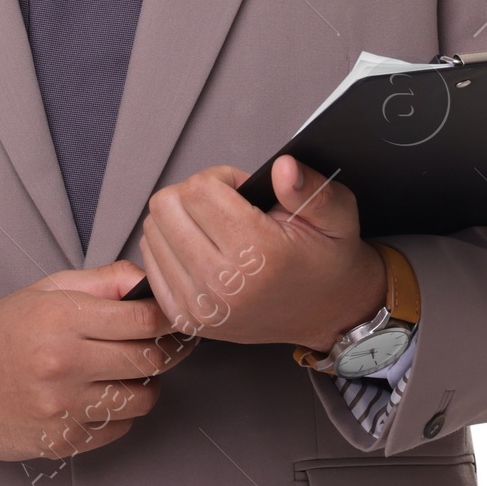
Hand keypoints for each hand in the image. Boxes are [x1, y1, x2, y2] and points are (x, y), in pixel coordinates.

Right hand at [0, 261, 194, 462]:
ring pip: (141, 399)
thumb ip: (102, 282)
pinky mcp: (60, 441)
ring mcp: (61, 407)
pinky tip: (102, 396)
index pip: (145, 320)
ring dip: (146, 385)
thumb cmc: (0, 329)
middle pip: (150, 361)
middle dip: (166, 352)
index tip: (175, 320)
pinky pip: (118, 429)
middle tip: (163, 345)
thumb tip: (147, 281)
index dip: (170, 319)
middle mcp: (63, 363)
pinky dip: (121, 413)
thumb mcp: (47, 289)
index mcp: (62, 318)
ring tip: (129, 372)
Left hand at [139, 157, 387, 352]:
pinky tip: (199, 248)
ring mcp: (199, 305)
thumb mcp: (336, 215)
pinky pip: (149, 261)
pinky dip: (169, 246)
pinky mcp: (185, 317)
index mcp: (258, 255)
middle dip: (195, 194)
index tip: (242, 191)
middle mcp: (223, 284)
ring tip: (215, 229)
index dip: (221, 177)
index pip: (200, 189)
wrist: (324, 313)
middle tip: (226, 206)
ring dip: (180, 220)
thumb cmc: (326, 260)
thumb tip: (282, 168)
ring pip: (153, 230)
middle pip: (167, 206)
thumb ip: (310, 188)